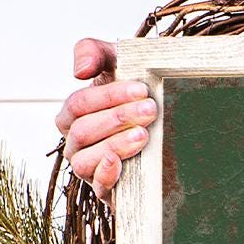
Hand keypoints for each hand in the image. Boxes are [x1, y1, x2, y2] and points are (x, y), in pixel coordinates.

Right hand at [57, 37, 157, 198]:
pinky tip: (118, 161)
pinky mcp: (108, 190)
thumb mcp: (118, 64)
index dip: (108, 96)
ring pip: (85, 159)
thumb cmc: (137, 92)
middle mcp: (76, 143)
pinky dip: (105, 175)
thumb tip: (79, 71)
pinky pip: (97, 187)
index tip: (142, 89)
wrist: (169, 125)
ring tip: (143, 134)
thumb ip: (93, 52)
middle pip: (84, 131)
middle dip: (118, 118)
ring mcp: (90, 168)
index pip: (79, 105)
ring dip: (114, 144)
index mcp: (74, 115)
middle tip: (151, 109)